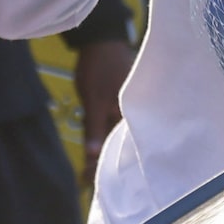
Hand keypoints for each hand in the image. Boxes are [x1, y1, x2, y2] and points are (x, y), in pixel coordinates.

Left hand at [72, 35, 132, 184]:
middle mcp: (137, 115)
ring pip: (118, 136)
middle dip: (104, 164)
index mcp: (134, 115)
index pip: (120, 148)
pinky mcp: (125, 103)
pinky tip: (98, 146)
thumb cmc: (99, 68)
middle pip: (120, 145)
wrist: (102, 40)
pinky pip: (117, 125)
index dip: (103, 166)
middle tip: (86, 183)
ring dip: (104, 152)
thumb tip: (93, 156)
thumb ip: (94, 128)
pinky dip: (107, 137)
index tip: (89, 183)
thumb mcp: (93, 100)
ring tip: (88, 171)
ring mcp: (132, 109)